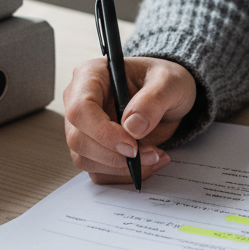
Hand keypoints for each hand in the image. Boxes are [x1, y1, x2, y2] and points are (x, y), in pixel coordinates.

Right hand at [63, 56, 196, 184]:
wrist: (169, 95)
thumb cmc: (164, 80)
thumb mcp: (170, 81)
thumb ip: (153, 100)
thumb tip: (132, 127)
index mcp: (91, 75)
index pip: (80, 109)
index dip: (103, 132)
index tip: (133, 146)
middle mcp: (79, 101)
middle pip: (79, 139)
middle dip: (115, 155)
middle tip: (151, 154)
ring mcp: (84, 127)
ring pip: (85, 159)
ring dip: (121, 168)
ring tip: (155, 156)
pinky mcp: (93, 148)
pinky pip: (98, 171)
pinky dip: (123, 174)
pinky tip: (148, 162)